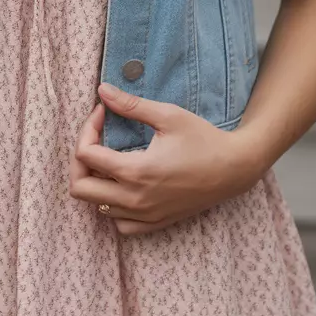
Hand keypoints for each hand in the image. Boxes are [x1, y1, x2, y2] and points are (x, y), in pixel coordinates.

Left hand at [69, 83, 264, 234]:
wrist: (235, 169)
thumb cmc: (204, 139)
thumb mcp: (168, 116)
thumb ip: (131, 105)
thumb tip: (101, 91)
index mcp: (136, 171)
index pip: (85, 155)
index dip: (87, 128)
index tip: (103, 113)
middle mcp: (136, 199)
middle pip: (80, 188)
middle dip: (80, 160)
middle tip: (96, 139)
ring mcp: (145, 215)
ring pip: (97, 207)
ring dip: (96, 182)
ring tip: (110, 159)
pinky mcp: (156, 223)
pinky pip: (120, 224)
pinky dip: (113, 207)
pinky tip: (124, 186)